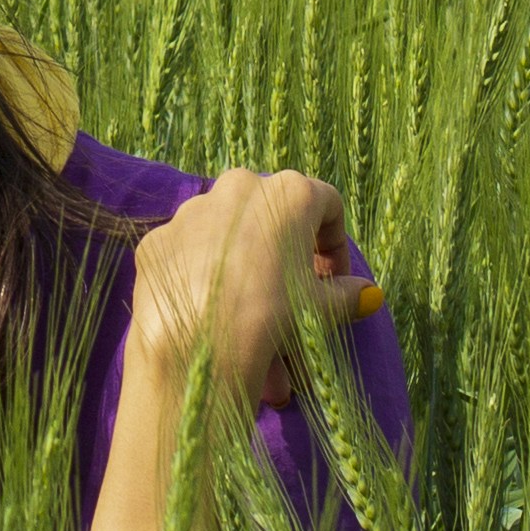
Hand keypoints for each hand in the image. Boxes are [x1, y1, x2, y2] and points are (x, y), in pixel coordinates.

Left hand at [124, 168, 357, 417]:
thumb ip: (347, 295)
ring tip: (256, 334)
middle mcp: (239, 187)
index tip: (335, 282)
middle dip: (288, 265)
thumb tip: (369, 295)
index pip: (327, 205)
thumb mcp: (321, 309)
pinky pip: (192, 256)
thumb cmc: (273, 315)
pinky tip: (214, 322)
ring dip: (250, 280)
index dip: (335, 245)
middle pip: (274, 222)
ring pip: (231, 241)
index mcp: (287, 192)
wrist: (196, 343)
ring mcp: (193, 210)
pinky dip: (208, 282)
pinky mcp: (160, 239)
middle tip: (294, 304)